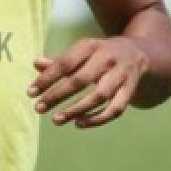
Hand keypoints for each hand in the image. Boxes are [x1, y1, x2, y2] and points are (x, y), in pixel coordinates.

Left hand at [27, 37, 148, 128]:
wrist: (140, 53)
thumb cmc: (102, 55)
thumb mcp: (83, 52)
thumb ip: (60, 60)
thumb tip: (35, 63)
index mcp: (90, 46)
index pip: (65, 63)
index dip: (47, 78)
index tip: (30, 93)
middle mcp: (107, 58)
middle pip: (80, 79)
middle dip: (57, 95)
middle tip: (39, 108)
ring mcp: (121, 74)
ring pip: (98, 96)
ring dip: (76, 110)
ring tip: (56, 120)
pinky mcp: (131, 90)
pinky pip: (115, 109)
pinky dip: (97, 119)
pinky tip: (79, 123)